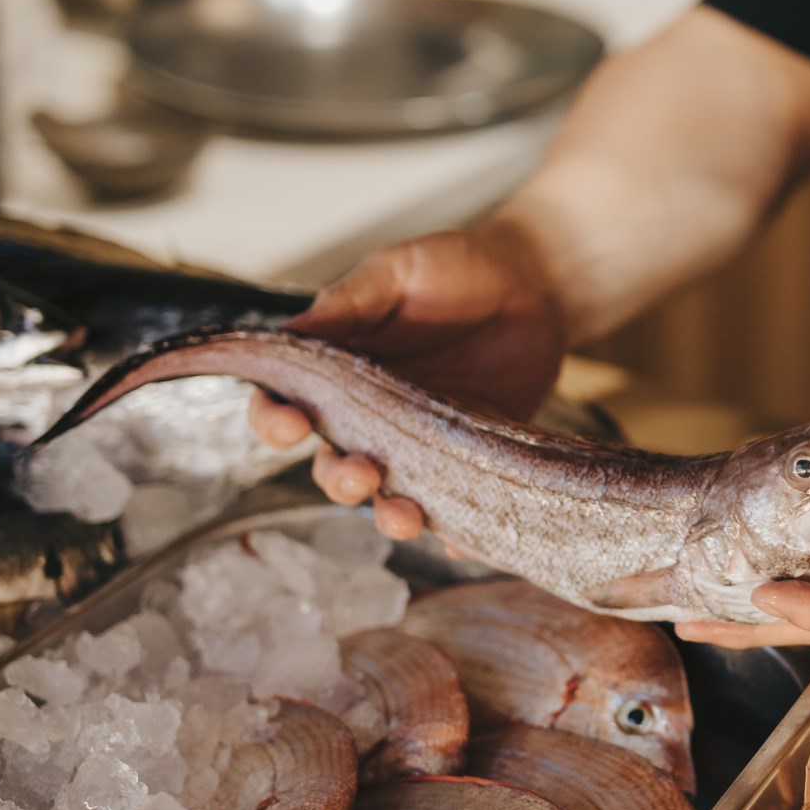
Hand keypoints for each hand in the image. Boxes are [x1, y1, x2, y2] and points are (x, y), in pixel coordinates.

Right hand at [250, 221, 566, 538]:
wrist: (536, 284)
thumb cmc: (456, 267)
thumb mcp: (398, 271)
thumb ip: (351, 301)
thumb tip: (293, 330)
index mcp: (338, 369)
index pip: (286, 404)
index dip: (273, 421)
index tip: (285, 425)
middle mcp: (371, 417)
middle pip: (333, 465)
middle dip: (339, 479)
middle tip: (362, 472)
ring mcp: (421, 444)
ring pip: (389, 496)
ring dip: (389, 514)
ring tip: (405, 516)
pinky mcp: (470, 460)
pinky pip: (457, 506)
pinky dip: (457, 531)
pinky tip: (464, 542)